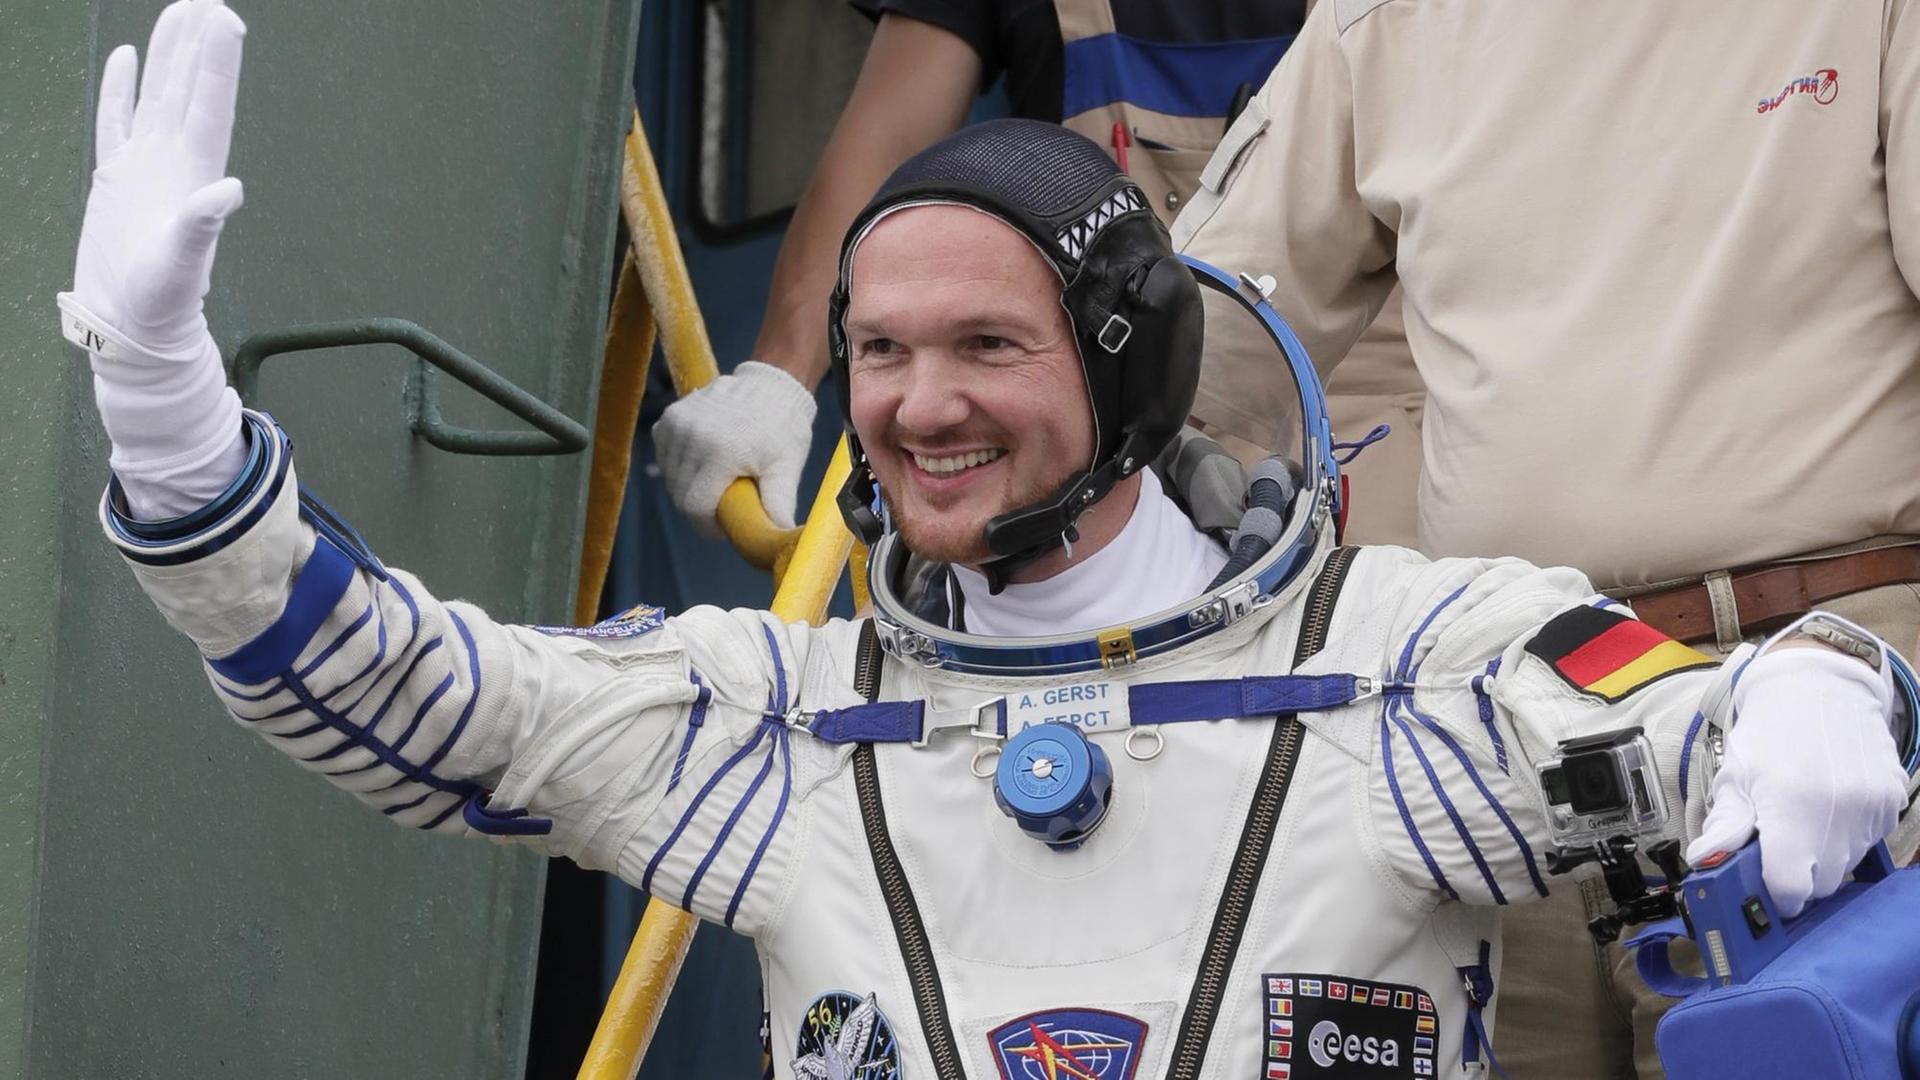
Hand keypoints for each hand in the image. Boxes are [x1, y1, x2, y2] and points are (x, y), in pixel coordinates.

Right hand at [59, 0, 249, 518]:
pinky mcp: (116, 178)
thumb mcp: (182, 263)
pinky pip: (118, 121)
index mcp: (195, 176)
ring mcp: (145, 167)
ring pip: (157, 96)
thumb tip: (229, 189)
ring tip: (180, 11)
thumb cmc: (161, 302)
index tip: (226, 22)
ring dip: (169, 56)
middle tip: (208, 1)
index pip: (210, 106)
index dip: (218, 64)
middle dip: (198, 46)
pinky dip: (123, 89)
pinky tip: (129, 58)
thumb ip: (203, 225)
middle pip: (189, 90)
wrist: (131, 325)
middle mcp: (175, 163)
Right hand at [653, 361, 817, 534]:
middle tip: (725, 506)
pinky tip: (701, 464)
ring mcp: (678, 423)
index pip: (695, 506)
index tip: (724, 528)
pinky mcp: (670, 417)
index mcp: (721, 452)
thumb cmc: (783, 430)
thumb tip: (782, 536)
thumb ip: (779, 504)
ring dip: (689, 487)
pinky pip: (665, 456)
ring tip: (716, 483)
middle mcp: (693, 436)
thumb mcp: (786, 468)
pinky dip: (678, 466)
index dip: (708, 525)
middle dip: (701, 509)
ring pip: (671, 478)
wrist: (772, 386)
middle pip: (681, 495)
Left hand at [1687, 646, 1907, 914]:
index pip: (1791, 889)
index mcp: (1792, 810)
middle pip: (1822, 884)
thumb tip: (1704, 861)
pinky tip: (1829, 805)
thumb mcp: (1735, 776)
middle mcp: (1839, 813)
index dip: (1774, 894)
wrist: (1821, 688)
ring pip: (1847, 865)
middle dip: (1797, 875)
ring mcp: (1872, 808)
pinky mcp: (1892, 801)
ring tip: (1803, 816)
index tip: (1763, 884)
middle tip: (1778, 845)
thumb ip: (1725, 826)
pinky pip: (1870, 841)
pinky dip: (1848, 835)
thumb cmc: (1770, 734)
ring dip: (1823, 855)